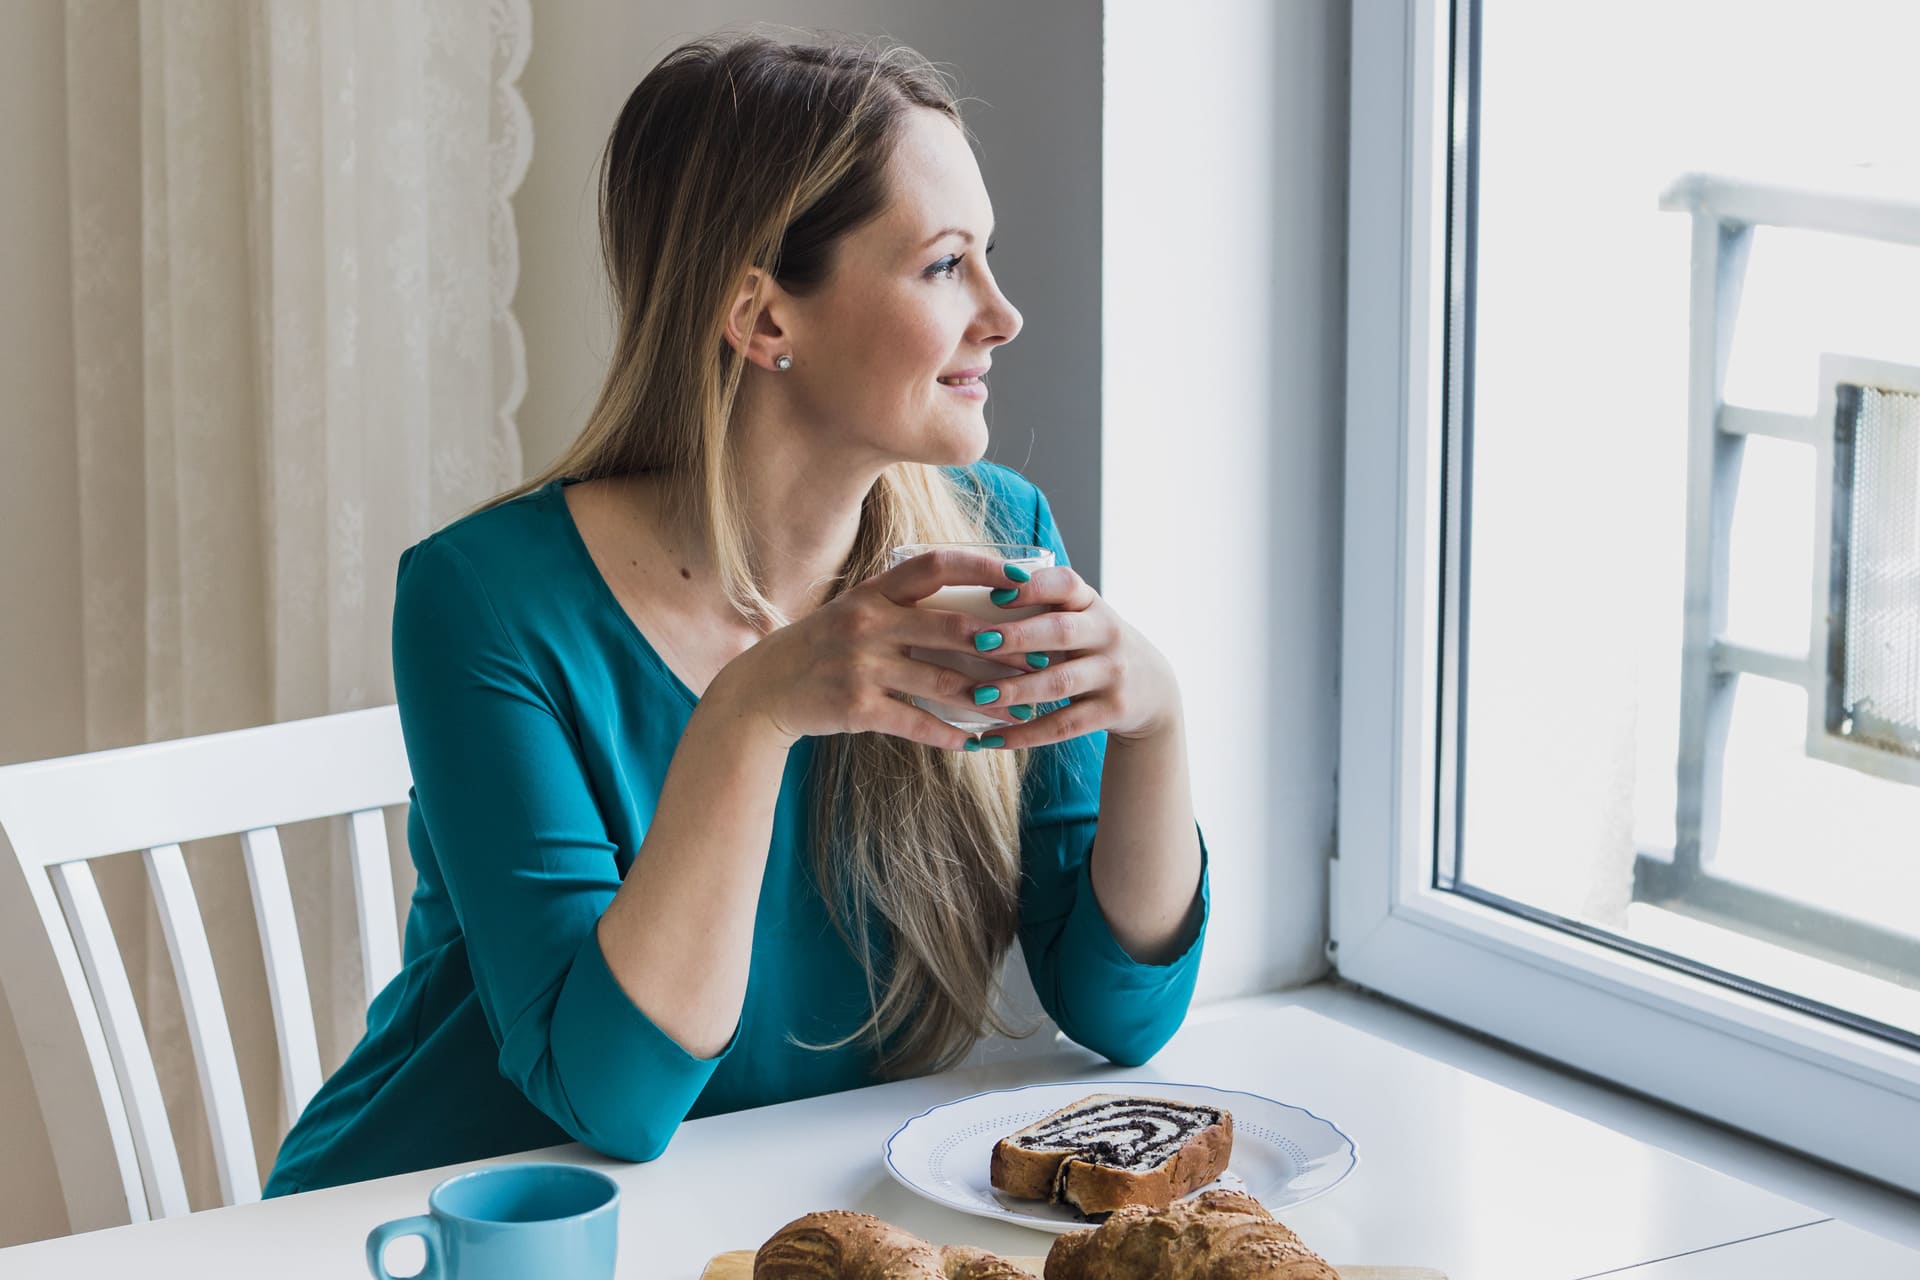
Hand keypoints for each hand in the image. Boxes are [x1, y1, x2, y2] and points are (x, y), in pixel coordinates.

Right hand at [709, 550, 1043, 751]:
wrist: (763, 689)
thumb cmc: (822, 647)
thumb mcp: (855, 611)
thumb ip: (902, 604)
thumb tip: (971, 608)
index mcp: (873, 591)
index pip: (936, 565)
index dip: (983, 567)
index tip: (1022, 577)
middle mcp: (869, 622)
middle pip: (952, 627)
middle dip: (1004, 645)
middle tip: (1041, 657)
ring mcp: (862, 665)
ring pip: (943, 681)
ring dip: (989, 699)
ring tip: (1021, 709)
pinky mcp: (856, 707)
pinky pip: (916, 721)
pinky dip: (949, 734)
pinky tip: (975, 742)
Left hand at [963, 565, 1181, 746]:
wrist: (1153, 687)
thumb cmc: (1092, 645)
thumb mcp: (1080, 617)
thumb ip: (1040, 607)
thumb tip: (965, 601)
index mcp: (1091, 603)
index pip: (1065, 584)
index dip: (1032, 587)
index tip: (994, 594)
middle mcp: (1106, 633)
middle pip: (1061, 631)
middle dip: (1018, 637)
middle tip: (978, 643)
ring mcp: (1113, 673)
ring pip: (1060, 683)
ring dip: (1016, 690)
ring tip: (977, 696)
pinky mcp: (1113, 711)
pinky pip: (1064, 725)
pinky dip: (1025, 734)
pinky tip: (991, 739)